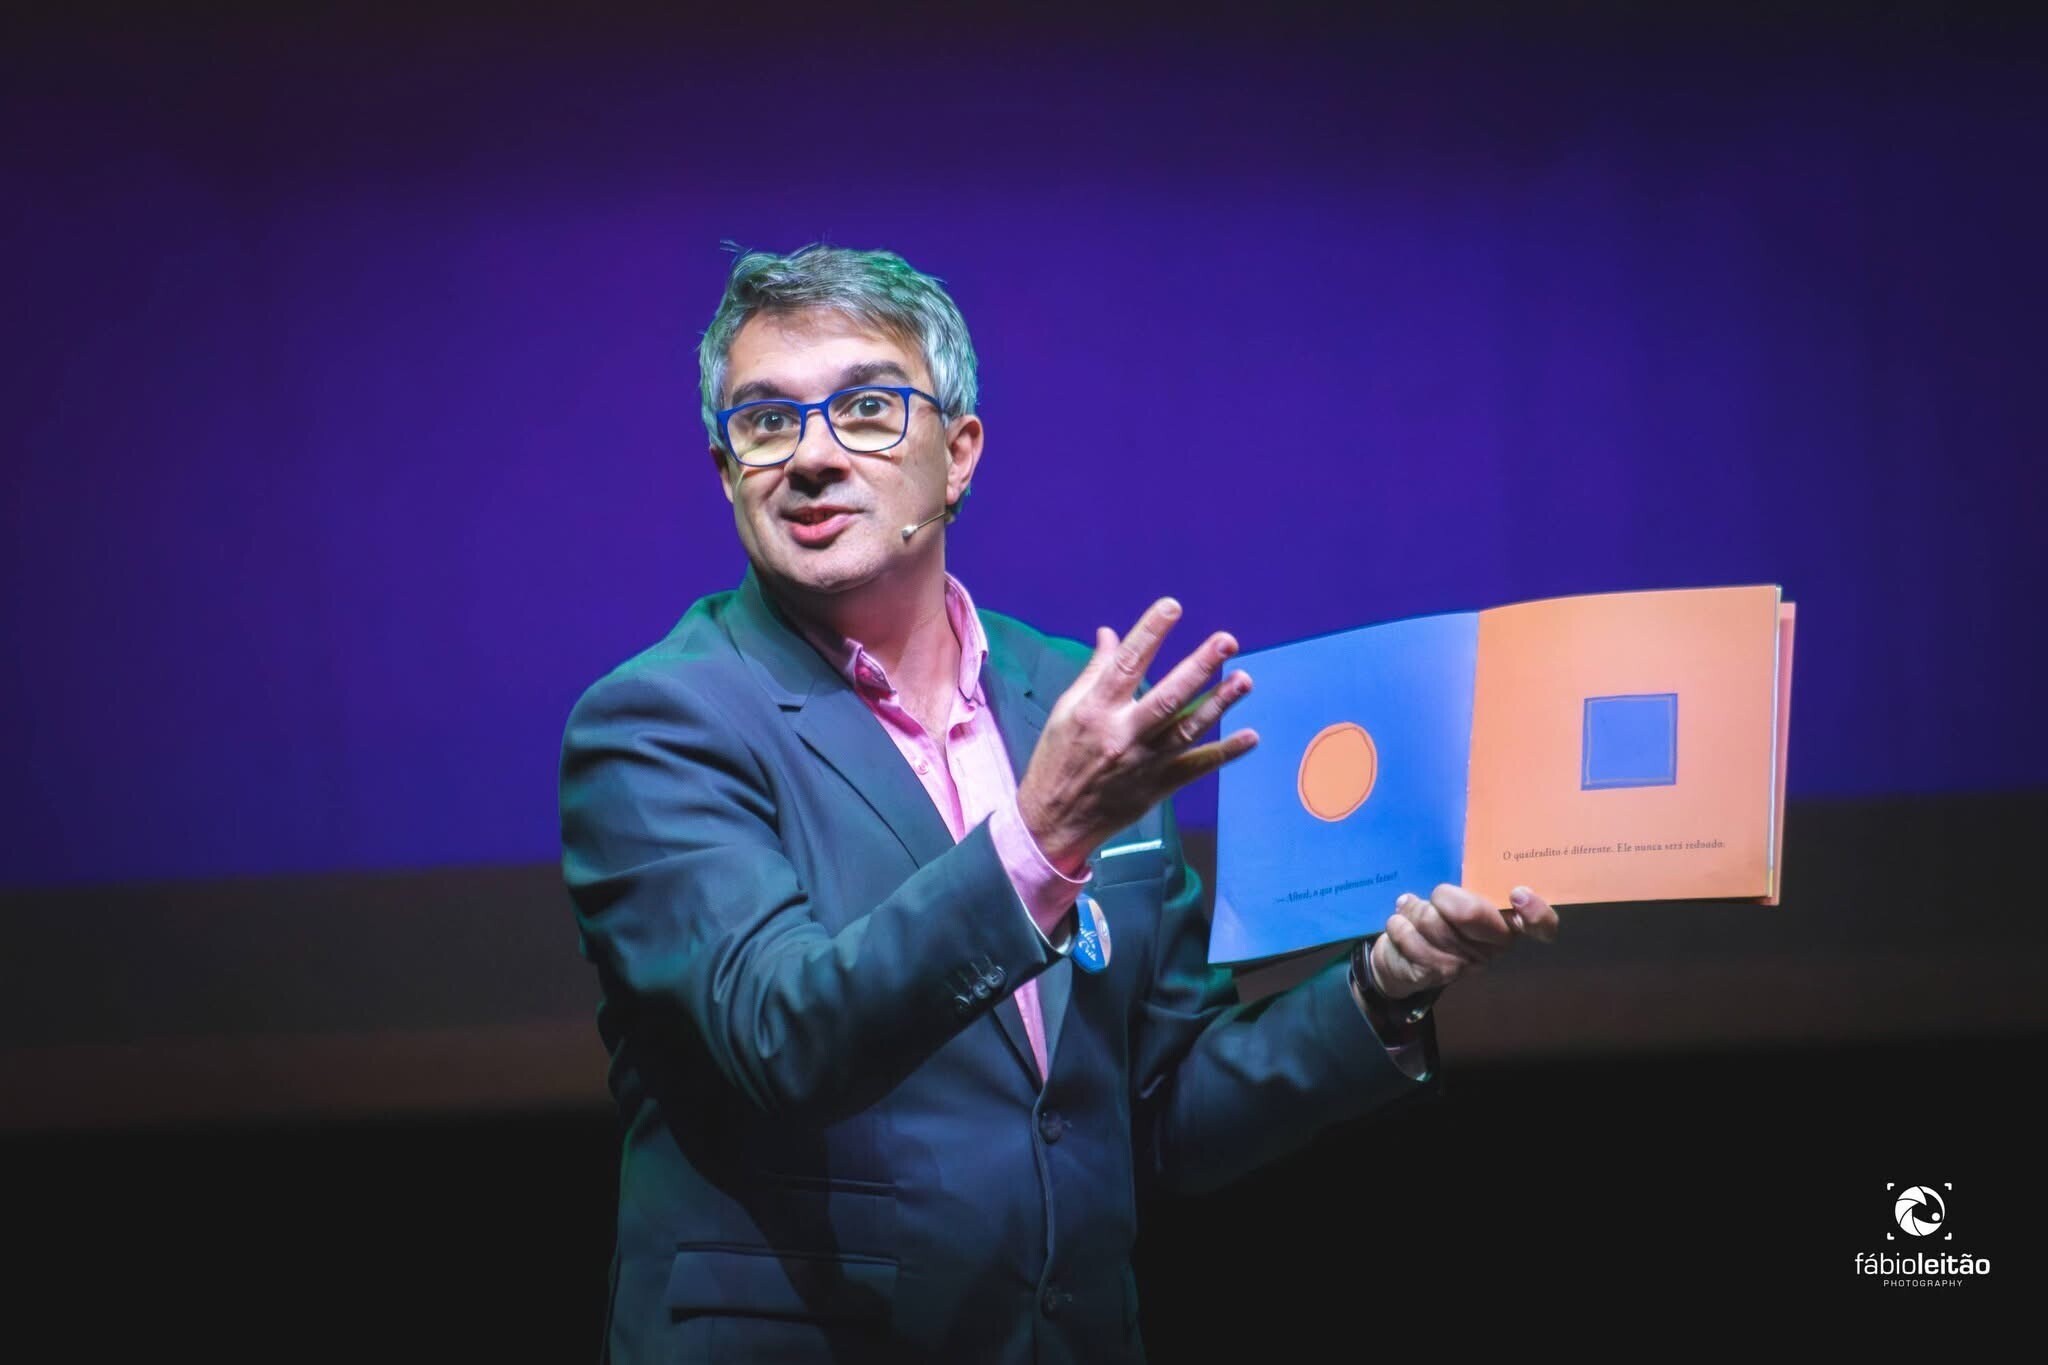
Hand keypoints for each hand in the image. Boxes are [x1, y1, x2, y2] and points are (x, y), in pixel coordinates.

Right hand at [1017, 597, 1257, 873]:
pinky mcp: (1158, 787)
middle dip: (1199, 667)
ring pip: (1188, 730)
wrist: (1053, 822)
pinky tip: (1251, 737)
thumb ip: (1094, 672)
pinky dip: (1224, 753)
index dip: (1149, 633)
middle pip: (1167, 697)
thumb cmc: (1057, 759)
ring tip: (1245, 680)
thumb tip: (1109, 633)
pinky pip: (1197, 768)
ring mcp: (1143, 763)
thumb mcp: (1066, 711)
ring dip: (1219, 704)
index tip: (1172, 606)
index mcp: (1094, 710)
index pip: (1126, 663)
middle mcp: (1121, 735)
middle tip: (1227, 641)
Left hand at [1370, 883, 1558, 997]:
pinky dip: (1398, 925)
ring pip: (1433, 923)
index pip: (1542, 925)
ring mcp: (1466, 964)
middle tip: (1435, 898)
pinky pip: (1411, 939)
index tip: (1517, 893)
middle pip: (1470, 913)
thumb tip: (1466, 855)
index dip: (1536, 912)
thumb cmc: (1436, 916)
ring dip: (1414, 911)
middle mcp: (1494, 947)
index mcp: (1507, 922)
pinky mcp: (1435, 974)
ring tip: (1409, 911)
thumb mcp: (1456, 896)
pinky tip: (1399, 924)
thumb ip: (1469, 883)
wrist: (1400, 957)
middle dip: (1443, 897)